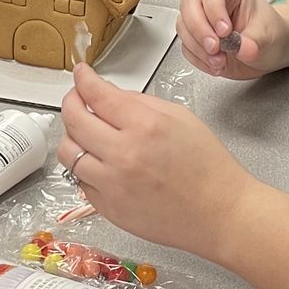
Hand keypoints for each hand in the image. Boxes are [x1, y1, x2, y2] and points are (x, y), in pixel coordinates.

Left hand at [58, 64, 257, 259]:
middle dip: (71, 101)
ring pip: (68, 153)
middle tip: (77, 98)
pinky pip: (80, 180)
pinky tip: (100, 161)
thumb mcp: (181, 118)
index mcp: (145, 126)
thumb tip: (109, 95)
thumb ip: (140, 103)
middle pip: (74, 120)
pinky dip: (85, 166)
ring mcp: (112, 185)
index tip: (81, 74)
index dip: (83, 79)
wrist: (221, 214)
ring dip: (72, 136)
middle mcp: (123, 155)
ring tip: (85, 132)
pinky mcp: (109, 208)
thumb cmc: (209, 168)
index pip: (97, 94)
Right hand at [178, 0, 288, 79]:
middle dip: (200, 30)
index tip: (225, 31)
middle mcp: (211, 3)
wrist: (271, 51)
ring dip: (199, 48)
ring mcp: (202, 22)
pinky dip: (199, 60)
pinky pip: (186, 48)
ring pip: (184, 28)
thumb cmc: (271, 32)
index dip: (215, 11)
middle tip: (215, 48)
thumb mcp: (269, 35)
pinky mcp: (197, 42)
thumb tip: (242, 48)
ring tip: (220, 61)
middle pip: (189, 6)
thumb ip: (255, 41)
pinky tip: (216, 65)